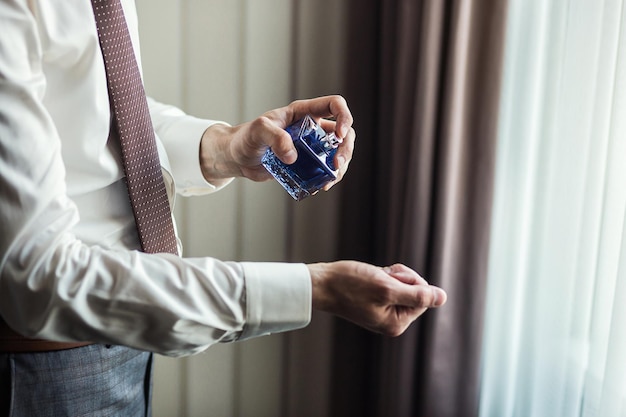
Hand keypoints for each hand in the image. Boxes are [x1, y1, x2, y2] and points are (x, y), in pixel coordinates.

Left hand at [199, 95, 355, 186]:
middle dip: (346, 149)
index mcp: (304, 113)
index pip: (335, 105)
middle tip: (336, 165)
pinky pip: (324, 170)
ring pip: (338, 153)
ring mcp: (311, 147)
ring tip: (329, 180)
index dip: (344, 118)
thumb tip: (293, 156)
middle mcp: (312, 128)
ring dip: (340, 167)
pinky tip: (320, 186)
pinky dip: (327, 179)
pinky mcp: (306, 165)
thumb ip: (274, 137)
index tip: (339, 135)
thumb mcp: (258, 131)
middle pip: (344, 133)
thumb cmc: (245, 138)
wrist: (237, 158)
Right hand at [308, 261, 446, 336]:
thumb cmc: (349, 285)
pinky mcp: (375, 301)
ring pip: (402, 285)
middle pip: (414, 290)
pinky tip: (368, 276)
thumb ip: (417, 295)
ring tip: (371, 276)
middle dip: (399, 278)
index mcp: (396, 323)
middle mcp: (391, 321)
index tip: (388, 280)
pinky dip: (383, 276)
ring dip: (390, 275)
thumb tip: (443, 298)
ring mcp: (383, 311)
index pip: (423, 296)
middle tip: (377, 277)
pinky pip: (390, 284)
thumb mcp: (386, 288)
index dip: (409, 281)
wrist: (322, 283)